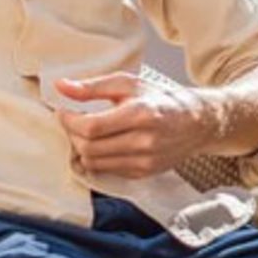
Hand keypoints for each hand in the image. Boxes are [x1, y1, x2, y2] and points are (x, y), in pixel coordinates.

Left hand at [53, 73, 226, 179]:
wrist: (196, 123)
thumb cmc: (160, 99)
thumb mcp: (128, 84)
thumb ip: (92, 86)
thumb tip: (61, 86)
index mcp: (140, 113)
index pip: (92, 126)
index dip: (70, 120)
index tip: (63, 111)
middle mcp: (144, 141)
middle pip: (90, 147)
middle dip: (72, 134)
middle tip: (70, 121)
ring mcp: (145, 161)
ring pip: (95, 162)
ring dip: (81, 148)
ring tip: (84, 132)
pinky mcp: (143, 173)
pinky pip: (107, 170)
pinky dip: (96, 159)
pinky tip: (99, 144)